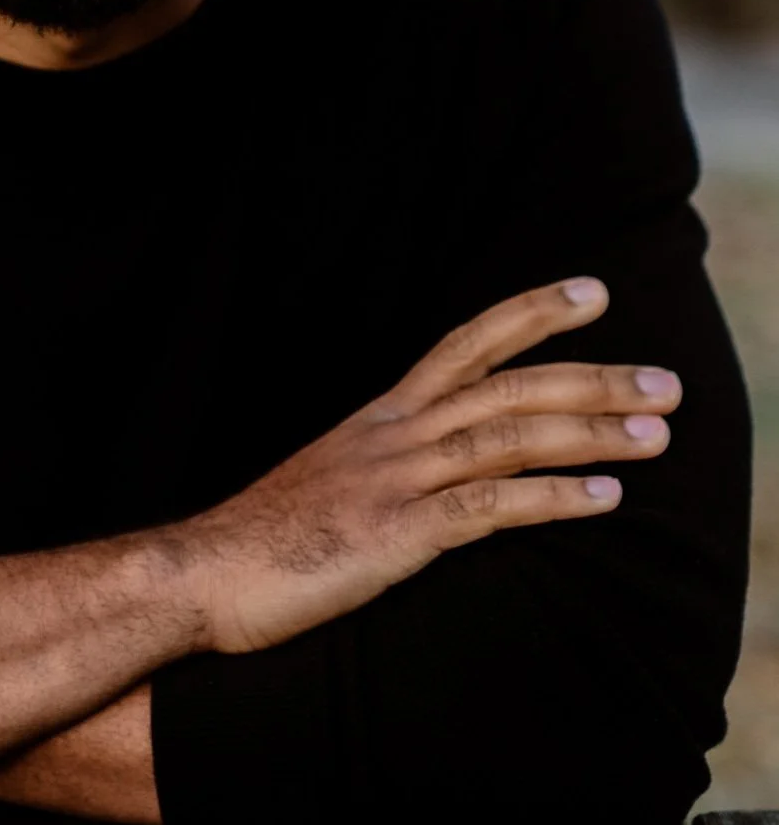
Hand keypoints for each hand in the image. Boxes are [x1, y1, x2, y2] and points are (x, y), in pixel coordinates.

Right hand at [175, 276, 680, 654]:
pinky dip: (550, 497)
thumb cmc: (268, 536)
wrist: (203, 572)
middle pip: (503, 387)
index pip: (464, 344)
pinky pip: (485, 508)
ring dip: (587, 431)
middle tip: (663, 380)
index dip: (529, 314)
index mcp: (379, 417)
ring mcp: (391, 481)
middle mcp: (391, 435)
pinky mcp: (391, 535)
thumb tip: (444, 461)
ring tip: (654, 431)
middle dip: (589, 377)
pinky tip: (602, 498)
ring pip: (503, 436)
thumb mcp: (335, 479)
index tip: (590, 293)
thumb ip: (390, 461)